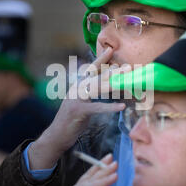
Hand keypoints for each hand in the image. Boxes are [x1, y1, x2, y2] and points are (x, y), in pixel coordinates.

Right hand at [29, 47, 129, 169]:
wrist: (57, 135)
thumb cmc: (72, 120)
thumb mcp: (82, 103)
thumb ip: (92, 94)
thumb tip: (110, 86)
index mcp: (77, 86)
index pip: (90, 69)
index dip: (100, 59)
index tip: (111, 50)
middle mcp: (76, 89)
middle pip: (96, 77)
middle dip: (112, 71)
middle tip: (128, 67)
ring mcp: (76, 99)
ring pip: (96, 88)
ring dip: (112, 84)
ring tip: (126, 81)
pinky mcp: (78, 111)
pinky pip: (96, 107)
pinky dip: (109, 107)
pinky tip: (121, 107)